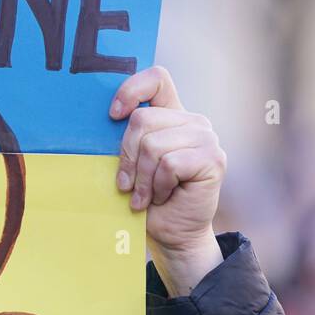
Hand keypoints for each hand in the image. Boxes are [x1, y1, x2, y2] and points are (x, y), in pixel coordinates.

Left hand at [109, 66, 225, 294]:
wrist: (172, 236)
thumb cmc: (147, 201)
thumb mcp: (130, 165)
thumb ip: (127, 139)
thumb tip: (101, 121)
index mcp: (172, 115)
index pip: (157, 79)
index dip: (131, 91)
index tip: (113, 116)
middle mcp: (193, 121)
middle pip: (143, 120)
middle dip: (127, 157)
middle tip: (127, 185)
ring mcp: (206, 138)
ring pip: (154, 145)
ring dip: (143, 179)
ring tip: (147, 196)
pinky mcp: (213, 158)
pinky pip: (170, 164)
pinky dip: (158, 187)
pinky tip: (163, 197)